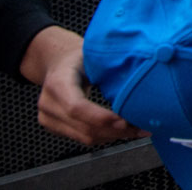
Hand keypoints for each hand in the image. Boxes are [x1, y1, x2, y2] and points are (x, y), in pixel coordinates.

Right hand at [20, 26, 144, 145]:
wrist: (58, 62)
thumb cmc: (80, 57)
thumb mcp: (93, 54)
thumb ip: (110, 65)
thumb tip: (141, 73)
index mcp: (58, 82)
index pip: (76, 107)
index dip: (100, 118)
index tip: (125, 122)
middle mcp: (48, 103)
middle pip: (84, 127)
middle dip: (115, 131)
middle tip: (143, 128)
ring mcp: (48, 118)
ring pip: (85, 137)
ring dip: (114, 137)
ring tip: (138, 130)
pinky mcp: (54, 127)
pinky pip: (83, 138)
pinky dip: (105, 136)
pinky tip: (124, 131)